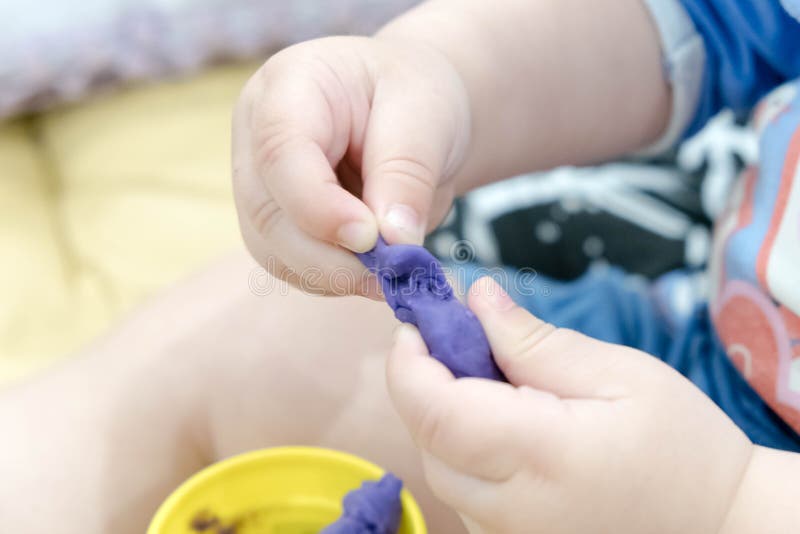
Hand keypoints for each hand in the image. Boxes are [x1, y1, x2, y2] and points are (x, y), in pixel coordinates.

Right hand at [232, 36, 469, 296]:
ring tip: (393, 273)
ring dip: (335, 275)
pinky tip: (376, 271)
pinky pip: (293, 267)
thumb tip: (394, 242)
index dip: (318, 205)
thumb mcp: (428, 115)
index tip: (371, 238)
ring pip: (274, 250)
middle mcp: (257, 137)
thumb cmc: (417, 94)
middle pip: (267, 212)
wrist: (415, 110)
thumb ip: (408, 173)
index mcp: (288, 87)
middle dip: (330, 256)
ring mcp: (261, 184)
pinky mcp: (277, 223)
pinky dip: (336, 280)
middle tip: (393, 272)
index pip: (279, 152)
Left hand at [387, 277, 753, 533]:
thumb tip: (475, 298)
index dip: (409, 362)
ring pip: (438, 469)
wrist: (720, 527)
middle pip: (426, 438)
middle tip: (455, 339)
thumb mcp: (619, 373)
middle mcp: (512, 510)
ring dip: (441, 416)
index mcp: (542, 456)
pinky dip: (461, 452)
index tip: (419, 323)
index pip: (435, 410)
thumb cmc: (682, 447)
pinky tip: (499, 427)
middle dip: (423, 381)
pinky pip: (461, 494)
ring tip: (487, 382)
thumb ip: (535, 340)